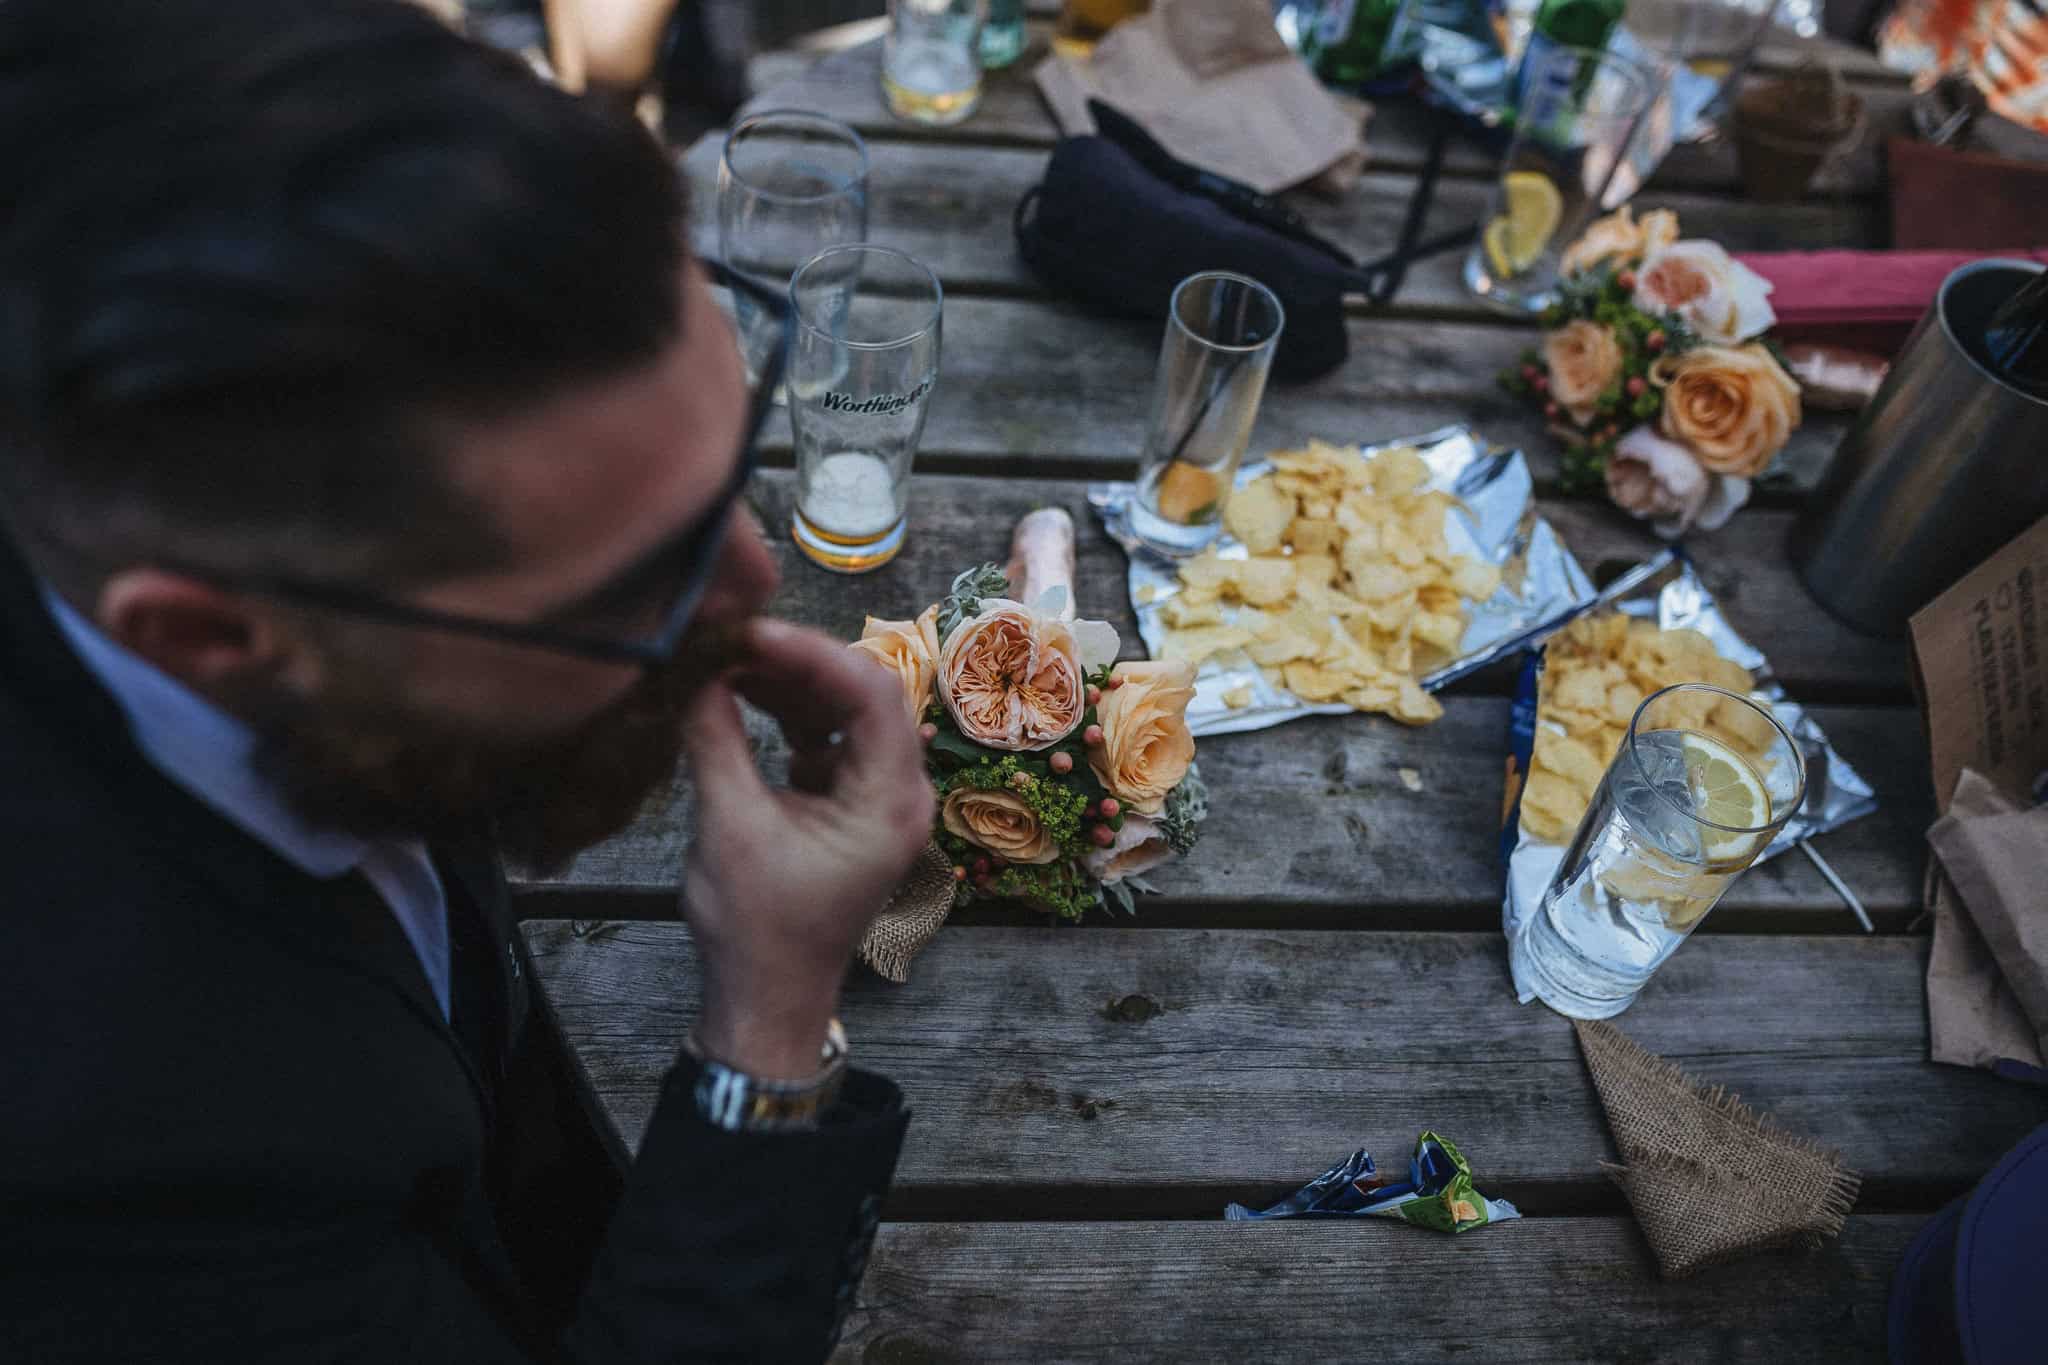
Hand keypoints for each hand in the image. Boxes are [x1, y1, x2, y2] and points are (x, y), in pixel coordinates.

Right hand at [680, 618, 933, 1079]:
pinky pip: (828, 739)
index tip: (752, 633)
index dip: (812, 653)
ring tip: (727, 660)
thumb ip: (717, 740)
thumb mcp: (729, 827)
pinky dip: (788, 714)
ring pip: (845, 711)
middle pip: (865, 694)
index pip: (872, 695)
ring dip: (790, 683)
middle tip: (733, 638)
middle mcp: (899, 793)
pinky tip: (740, 694)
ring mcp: (876, 798)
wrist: (765, 1000)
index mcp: (892, 802)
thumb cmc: (755, 929)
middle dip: (799, 661)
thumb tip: (698, 668)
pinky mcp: (848, 804)